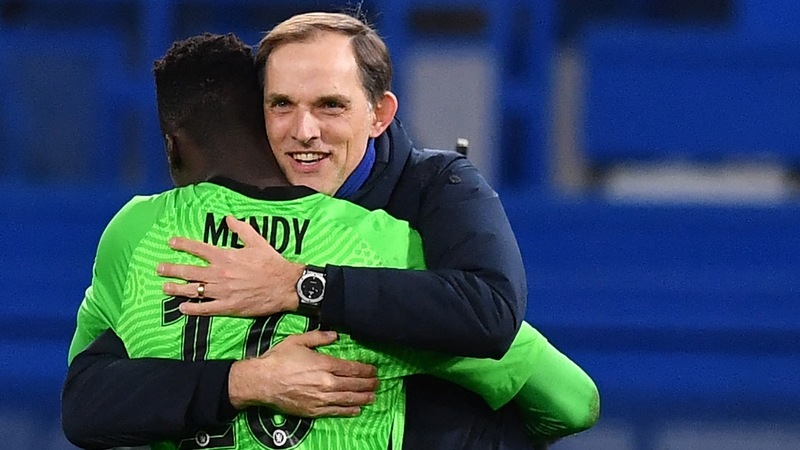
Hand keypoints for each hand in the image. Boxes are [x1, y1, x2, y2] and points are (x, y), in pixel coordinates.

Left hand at [157, 216, 304, 316]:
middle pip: (189, 271)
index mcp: (225, 256)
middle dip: (172, 269)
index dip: (183, 245)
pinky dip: (192, 309)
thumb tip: (228, 219)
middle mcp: (219, 274)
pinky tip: (182, 308)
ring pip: (193, 290)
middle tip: (158, 268)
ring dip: (177, 289)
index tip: (171, 243)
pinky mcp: (228, 306)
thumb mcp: (257, 242)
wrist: (284, 285)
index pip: (198, 249)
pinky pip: (205, 309)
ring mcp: (222, 292)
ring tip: (164, 287)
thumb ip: (241, 229)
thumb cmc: (271, 263)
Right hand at [228, 330, 378, 417]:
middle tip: (377, 383)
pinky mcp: (313, 410)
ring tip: (373, 396)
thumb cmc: (278, 359)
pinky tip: (356, 409)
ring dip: (363, 397)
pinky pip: (335, 411)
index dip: (365, 370)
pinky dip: (348, 410)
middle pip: (353, 384)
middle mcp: (326, 382)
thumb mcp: (298, 341)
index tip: (373, 370)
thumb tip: (335, 335)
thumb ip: (319, 337)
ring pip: (348, 398)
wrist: (261, 382)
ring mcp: (320, 398)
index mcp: (324, 364)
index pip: (351, 368)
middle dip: (368, 383)